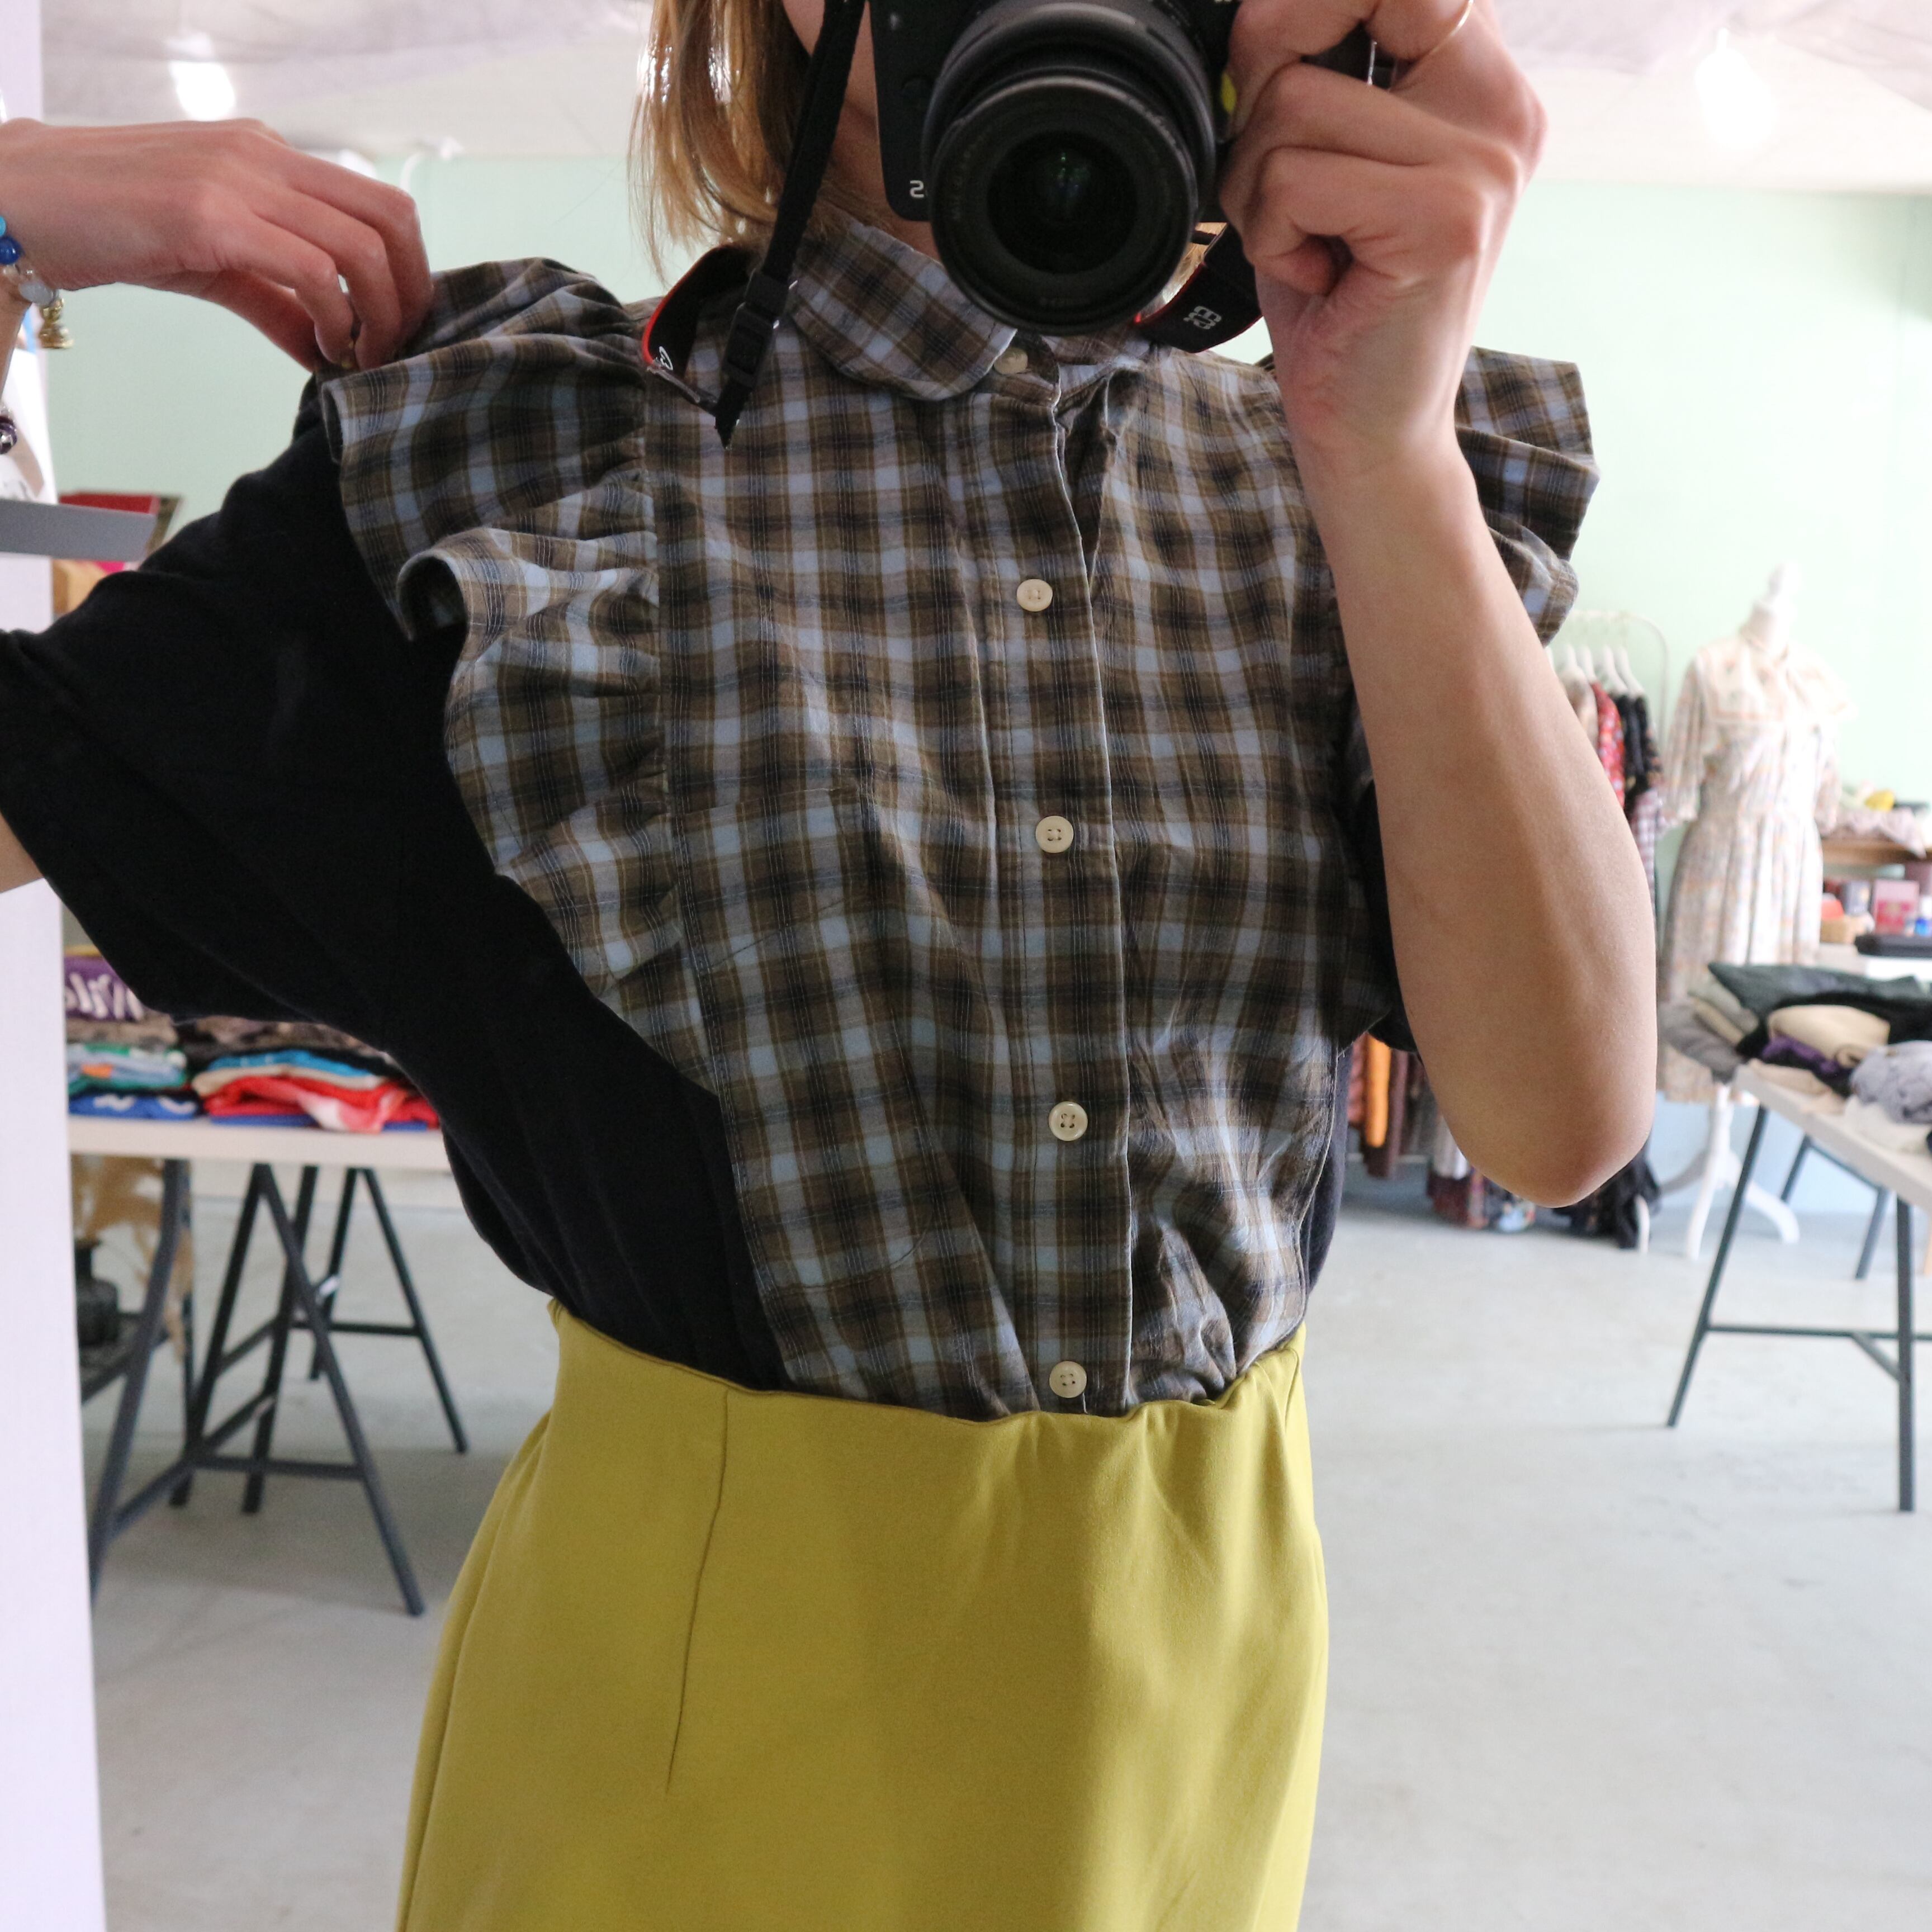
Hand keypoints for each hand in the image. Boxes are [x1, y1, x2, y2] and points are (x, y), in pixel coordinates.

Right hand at [0, 118, 431, 370]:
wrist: (20, 200)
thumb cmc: (112, 227)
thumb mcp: (214, 262)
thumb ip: (278, 300)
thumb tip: (329, 348)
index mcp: (268, 155)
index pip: (378, 204)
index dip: (409, 271)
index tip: (397, 326)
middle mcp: (263, 155)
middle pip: (390, 219)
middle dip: (411, 293)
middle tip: (396, 348)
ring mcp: (237, 179)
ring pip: (360, 247)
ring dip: (379, 316)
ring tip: (362, 358)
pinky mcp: (208, 215)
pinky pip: (310, 271)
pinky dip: (334, 321)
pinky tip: (323, 351)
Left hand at [1218, 1, 1543, 481]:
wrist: (1371, 429)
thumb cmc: (1337, 298)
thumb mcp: (1324, 161)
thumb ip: (1315, 71)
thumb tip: (1257, 11)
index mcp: (1478, 78)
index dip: (1308, 2)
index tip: (1275, 55)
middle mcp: (1499, 107)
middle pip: (1338, 1)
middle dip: (1265, 80)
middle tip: (1280, 175)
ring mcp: (1482, 163)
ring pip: (1293, 103)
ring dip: (1259, 186)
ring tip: (1307, 243)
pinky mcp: (1445, 219)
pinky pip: (1294, 176)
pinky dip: (1271, 234)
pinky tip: (1317, 276)